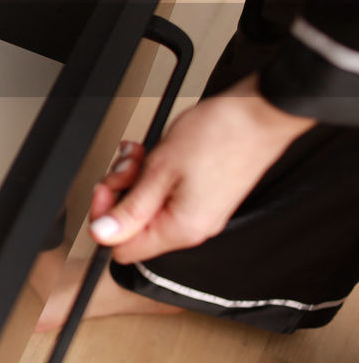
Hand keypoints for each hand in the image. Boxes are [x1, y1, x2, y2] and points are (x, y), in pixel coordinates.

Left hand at [88, 75, 314, 263]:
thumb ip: (130, 207)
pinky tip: (155, 152)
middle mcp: (193, 226)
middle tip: (127, 166)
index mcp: (182, 229)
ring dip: (135, 176)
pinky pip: (165, 191)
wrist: (259, 114)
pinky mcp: (203, 193)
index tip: (105, 190)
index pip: (124, 248)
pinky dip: (153, 171)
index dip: (105, 220)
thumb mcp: (161, 169)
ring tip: (141, 154)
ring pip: (147, 203)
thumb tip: (103, 234)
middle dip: (121, 190)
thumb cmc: (221, 135)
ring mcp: (199, 210)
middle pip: (134, 225)